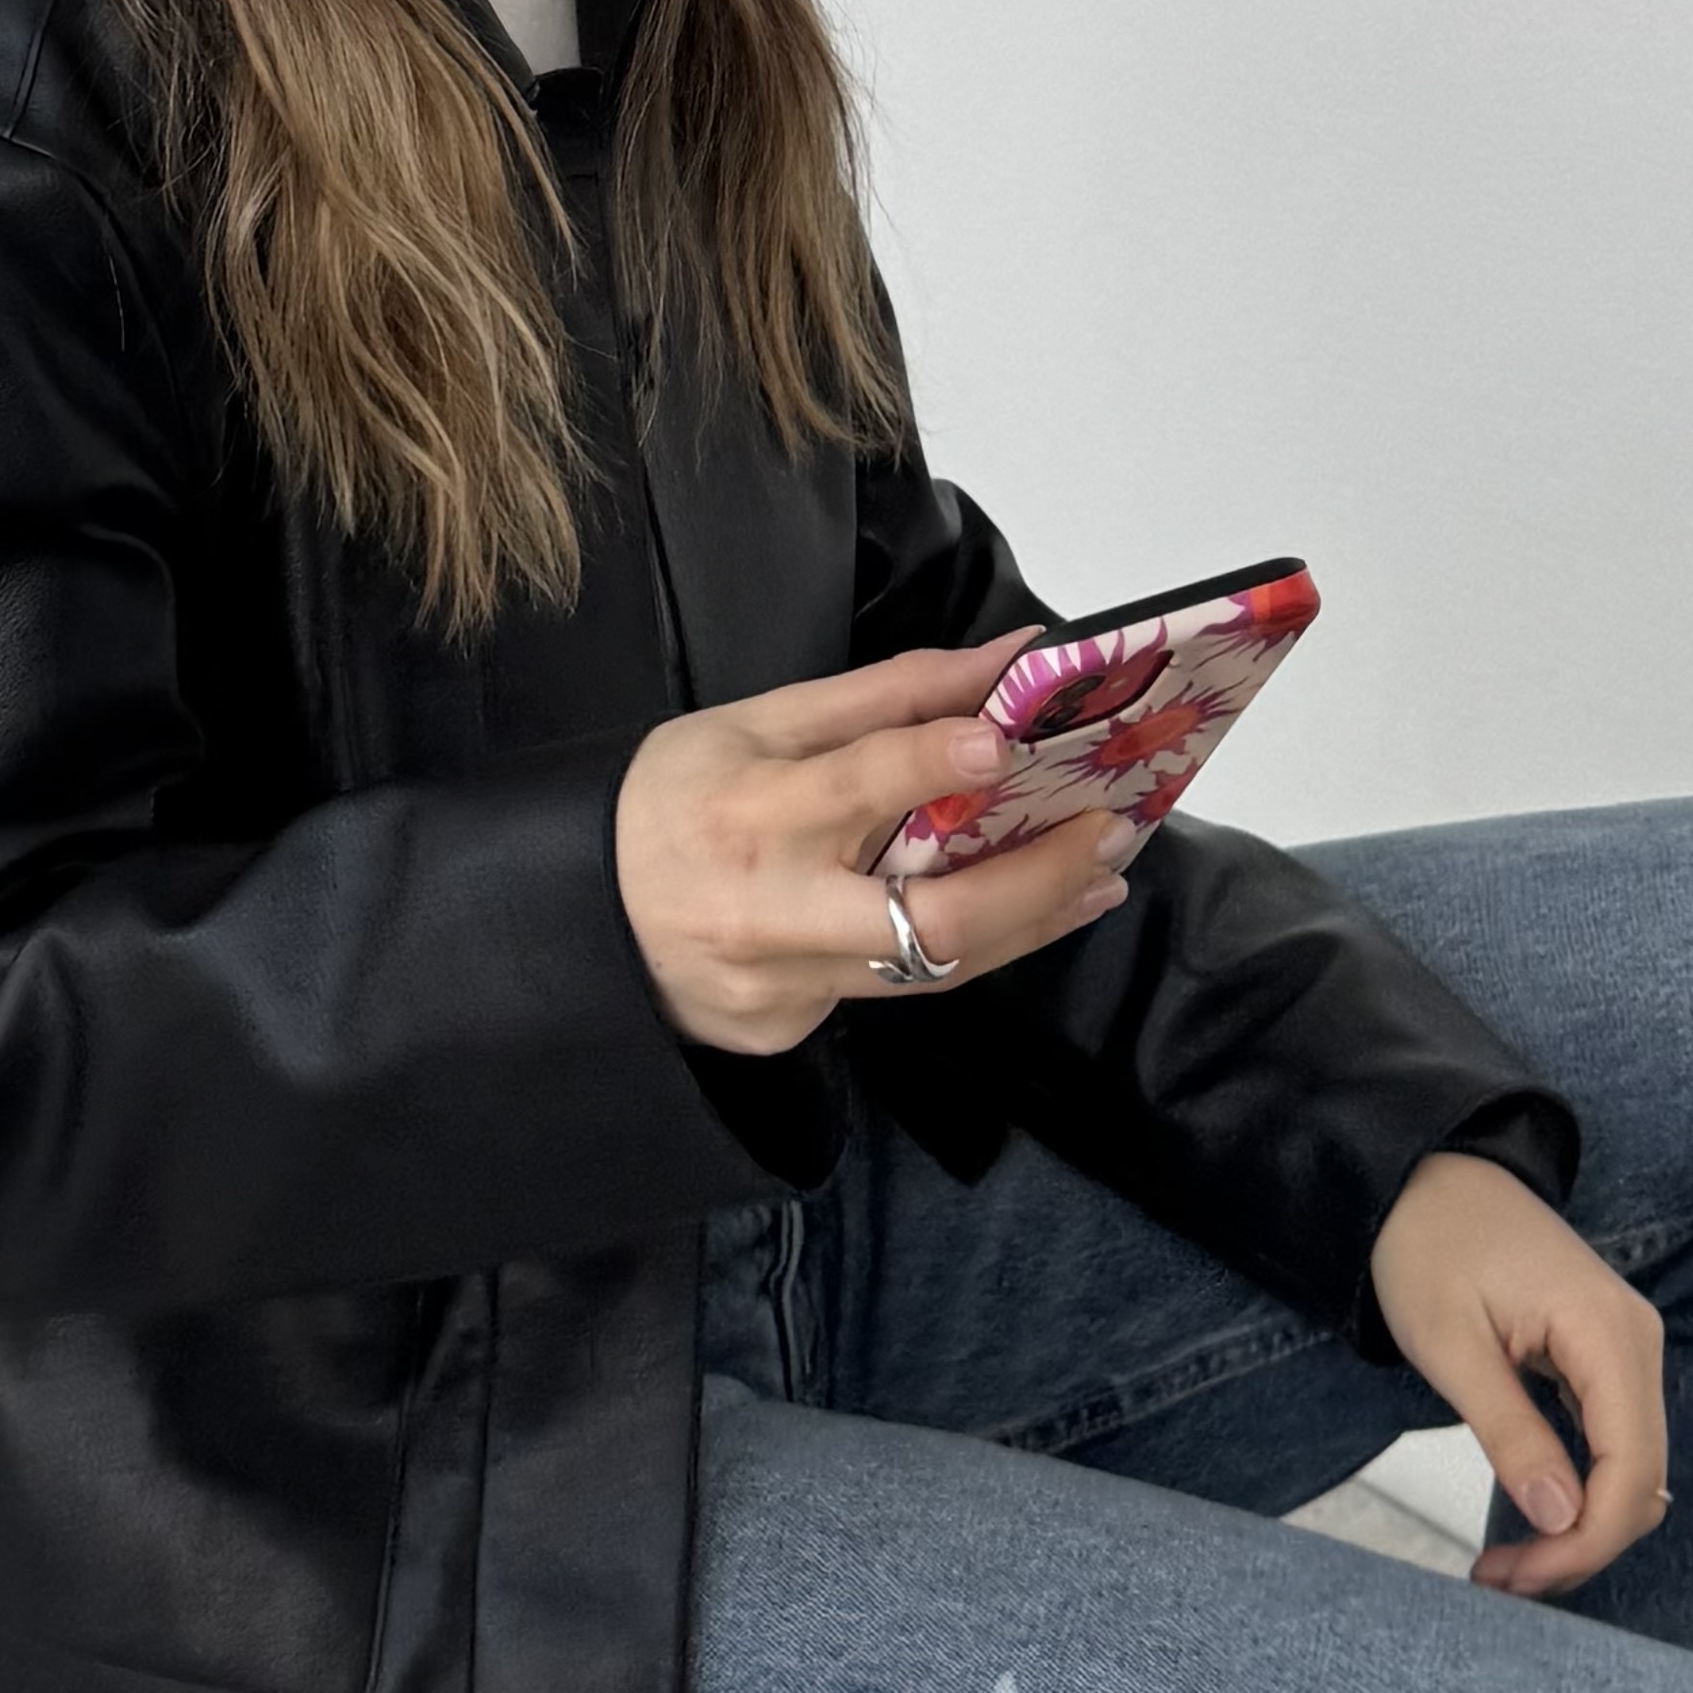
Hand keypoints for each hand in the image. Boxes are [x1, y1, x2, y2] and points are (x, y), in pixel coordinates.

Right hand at [615, 639, 1135, 1055]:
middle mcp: (770, 912)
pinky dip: (950, 948)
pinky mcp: (787, 1035)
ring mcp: (781, 990)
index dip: (935, 762)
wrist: (580, 915)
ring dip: (1030, 922)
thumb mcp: (757, 722)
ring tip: (1098, 878)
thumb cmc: (676, 794)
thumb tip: (1009, 657)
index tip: (1010, 740)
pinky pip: (887, 989)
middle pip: (927, 919)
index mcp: (749, 812)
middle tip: (1112, 835)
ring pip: (932, 969)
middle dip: (1035, 882)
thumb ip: (886, 696)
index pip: (857, 786)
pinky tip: (1000, 915)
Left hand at [1365, 1150, 1669, 1600]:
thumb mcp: (1451, 1347)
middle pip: (1641, 1484)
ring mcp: (1629, 1347)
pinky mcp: (1607, 1356)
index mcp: (1607, 1333)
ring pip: (1633, 1472)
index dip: (1582, 1544)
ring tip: (1508, 1562)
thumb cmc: (1427, 1246)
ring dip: (1581, 1528)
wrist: (1423, 1176)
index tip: (1514, 1578)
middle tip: (1499, 1580)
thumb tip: (1564, 1523)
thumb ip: (1511, 1434)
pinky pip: (1616, 1444)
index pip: (1630, 1474)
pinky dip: (1582, 1491)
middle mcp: (1637, 1341)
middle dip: (1579, 1547)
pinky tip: (1534, 1514)